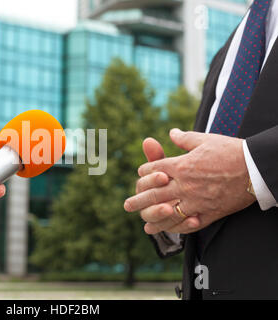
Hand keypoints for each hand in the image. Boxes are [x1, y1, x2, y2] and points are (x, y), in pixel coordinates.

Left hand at [124, 129, 254, 233]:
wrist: (256, 168)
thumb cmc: (230, 151)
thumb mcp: (204, 140)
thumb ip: (184, 138)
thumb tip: (172, 132)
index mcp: (181, 165)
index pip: (152, 170)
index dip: (144, 172)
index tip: (142, 174)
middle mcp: (184, 184)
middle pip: (154, 194)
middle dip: (138, 200)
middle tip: (127, 206)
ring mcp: (196, 200)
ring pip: (168, 213)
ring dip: (154, 219)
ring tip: (144, 225)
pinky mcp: (209, 213)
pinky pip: (189, 223)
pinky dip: (177, 228)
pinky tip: (169, 230)